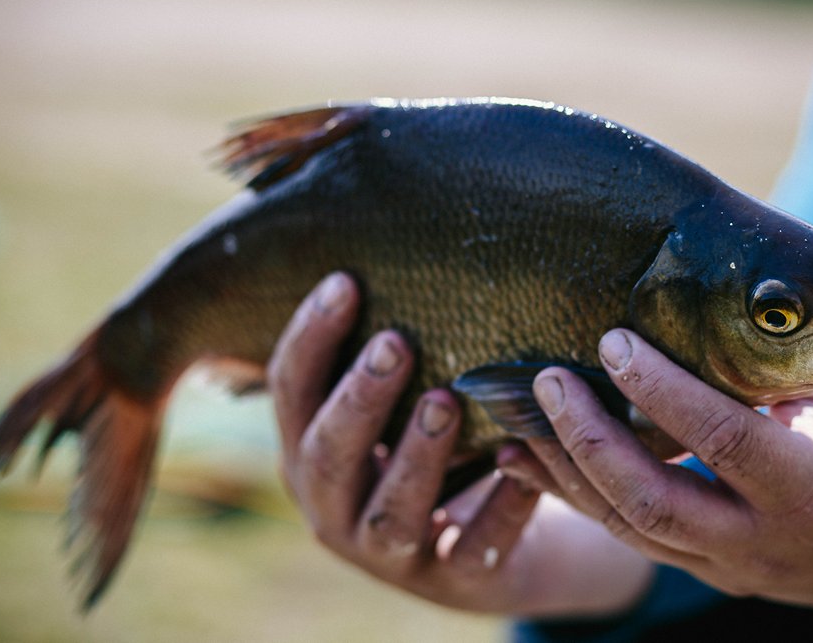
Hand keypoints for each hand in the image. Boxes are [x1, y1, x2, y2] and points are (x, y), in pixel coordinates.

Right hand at [268, 274, 653, 615]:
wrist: (481, 549)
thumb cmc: (430, 451)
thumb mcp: (391, 409)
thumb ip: (382, 353)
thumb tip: (394, 230)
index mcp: (309, 453)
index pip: (289, 392)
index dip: (310, 339)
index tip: (345, 281)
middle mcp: (334, 507)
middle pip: (328, 454)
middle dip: (358, 398)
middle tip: (395, 342)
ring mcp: (390, 554)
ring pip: (390, 512)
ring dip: (416, 455)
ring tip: (446, 402)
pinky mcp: (452, 582)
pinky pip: (474, 552)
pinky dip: (500, 508)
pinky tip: (523, 462)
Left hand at [511, 328, 812, 616]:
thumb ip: (782, 374)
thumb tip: (704, 311)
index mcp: (811, 491)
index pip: (722, 440)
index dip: (661, 389)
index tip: (612, 341)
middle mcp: (762, 543)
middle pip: (652, 503)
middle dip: (589, 440)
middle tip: (548, 380)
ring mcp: (731, 568)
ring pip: (629, 530)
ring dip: (566, 475)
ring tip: (518, 421)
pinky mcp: (709, 571)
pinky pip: (631, 539)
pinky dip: (577, 499)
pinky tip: (530, 464)